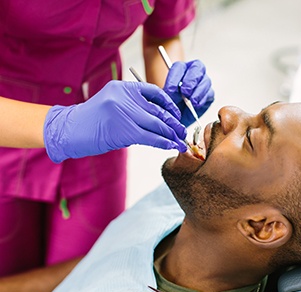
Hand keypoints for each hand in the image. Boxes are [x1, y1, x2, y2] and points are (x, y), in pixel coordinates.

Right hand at [44, 81, 186, 162]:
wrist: (68, 130)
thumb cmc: (91, 120)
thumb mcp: (112, 104)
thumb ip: (133, 107)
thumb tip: (159, 120)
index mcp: (123, 87)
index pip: (154, 91)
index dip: (169, 104)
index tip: (176, 115)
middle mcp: (125, 97)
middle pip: (158, 110)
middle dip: (173, 123)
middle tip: (182, 132)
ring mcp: (124, 112)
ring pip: (157, 124)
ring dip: (171, 135)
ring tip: (180, 142)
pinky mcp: (124, 130)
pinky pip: (150, 137)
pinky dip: (163, 142)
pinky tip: (170, 146)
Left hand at [163, 60, 214, 126]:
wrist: (178, 117)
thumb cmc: (172, 104)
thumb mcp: (167, 97)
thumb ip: (169, 93)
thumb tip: (172, 92)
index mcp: (180, 69)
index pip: (179, 67)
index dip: (175, 78)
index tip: (170, 90)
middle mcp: (194, 72)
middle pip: (197, 67)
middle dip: (191, 80)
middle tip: (185, 92)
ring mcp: (203, 82)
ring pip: (205, 80)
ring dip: (198, 92)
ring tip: (191, 102)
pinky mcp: (209, 94)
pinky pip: (209, 93)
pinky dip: (202, 100)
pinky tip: (196, 105)